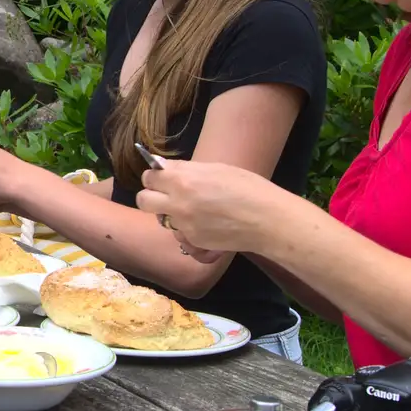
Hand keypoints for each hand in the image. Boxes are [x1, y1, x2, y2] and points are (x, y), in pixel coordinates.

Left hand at [134, 159, 284, 255]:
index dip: (154, 177)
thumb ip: (187, 170)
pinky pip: (180, 233)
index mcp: (182, 180)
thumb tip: (166, 168)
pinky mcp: (194, 241)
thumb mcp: (216, 169)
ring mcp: (184, 225)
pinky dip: (187, 229)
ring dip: (170, 214)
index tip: (161, 178)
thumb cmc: (248, 188)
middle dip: (150, 196)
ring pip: (162, 219)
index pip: (149, 177)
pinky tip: (205, 223)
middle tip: (166, 195)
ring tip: (193, 210)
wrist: (266, 219)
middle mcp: (178, 203)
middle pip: (143, 201)